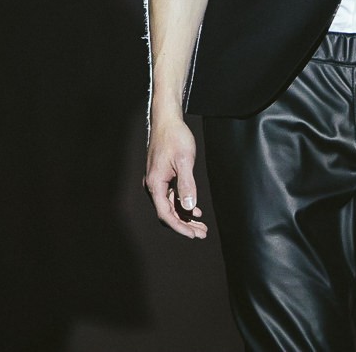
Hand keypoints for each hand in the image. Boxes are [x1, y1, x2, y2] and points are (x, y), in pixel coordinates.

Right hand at [144, 111, 206, 237]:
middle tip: (202, 233)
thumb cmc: (175, 138)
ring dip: (185, 217)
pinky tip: (194, 211)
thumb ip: (187, 185)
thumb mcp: (184, 161)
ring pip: (170, 207)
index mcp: (155, 183)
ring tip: (201, 225)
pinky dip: (182, 206)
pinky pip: (171, 198)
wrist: (167, 120)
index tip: (193, 235)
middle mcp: (153, 185)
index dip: (179, 227)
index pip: (165, 214)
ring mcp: (157, 182)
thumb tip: (189, 207)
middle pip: (167, 213)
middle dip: (184, 225)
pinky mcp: (162, 177)